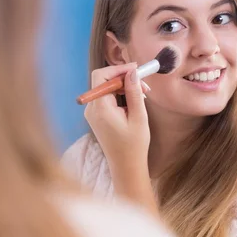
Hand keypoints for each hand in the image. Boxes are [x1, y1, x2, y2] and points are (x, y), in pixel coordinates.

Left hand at [85, 63, 156, 213]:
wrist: (126, 167)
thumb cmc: (134, 145)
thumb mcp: (138, 117)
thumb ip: (134, 93)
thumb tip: (132, 72)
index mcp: (100, 108)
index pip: (101, 76)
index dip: (118, 69)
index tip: (136, 69)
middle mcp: (92, 109)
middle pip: (103, 81)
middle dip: (124, 78)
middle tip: (144, 83)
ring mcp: (93, 113)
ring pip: (106, 89)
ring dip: (124, 87)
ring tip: (143, 94)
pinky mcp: (97, 117)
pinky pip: (107, 99)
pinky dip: (120, 96)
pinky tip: (134, 102)